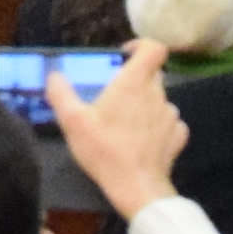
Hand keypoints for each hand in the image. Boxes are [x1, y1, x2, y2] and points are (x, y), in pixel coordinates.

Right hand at [61, 40, 183, 217]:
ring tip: (126, 124)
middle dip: (135, 80)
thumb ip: (61, 93)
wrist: (137, 188)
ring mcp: (171, 116)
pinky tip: (143, 141)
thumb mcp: (73, 122)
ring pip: (159, 100)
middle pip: (153, 75)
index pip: (153, 48)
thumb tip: (54, 75)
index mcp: (135, 83)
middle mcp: (158, 94)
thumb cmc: (105, 150)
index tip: (124, 55)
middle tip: (114, 96)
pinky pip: (169, 123)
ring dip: (145, 105)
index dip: (141, 45)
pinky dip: (157, 127)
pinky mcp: (178, 137)